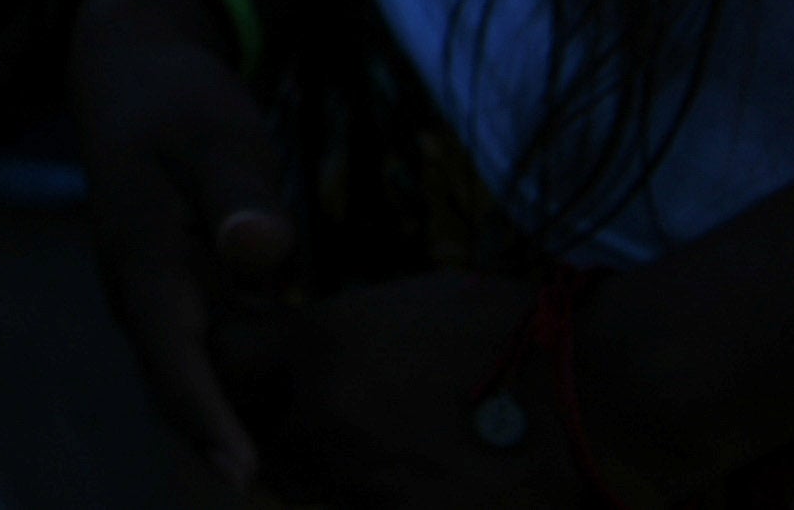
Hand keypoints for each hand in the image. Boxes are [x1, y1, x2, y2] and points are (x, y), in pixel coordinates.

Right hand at [73, 0, 300, 485]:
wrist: (132, 77)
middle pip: (180, 386)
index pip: (171, 355)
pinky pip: (213, 355)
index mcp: (142, 260)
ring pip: (197, 376)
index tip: (243, 472)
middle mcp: (142, 294)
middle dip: (226, 439)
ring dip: (240, 419)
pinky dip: (249, 387)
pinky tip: (303, 408)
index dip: (206, 417)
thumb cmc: (176, 102)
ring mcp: (160, 297)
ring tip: (308, 465)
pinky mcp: (184, 294)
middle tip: (292, 483)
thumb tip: (262, 252)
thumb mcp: (216, 135)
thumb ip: (241, 195)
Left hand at [242, 273, 581, 508]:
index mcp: (314, 341)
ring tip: (345, 440)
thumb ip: (328, 330)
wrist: (571, 384)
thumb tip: (294, 350)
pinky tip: (387, 468)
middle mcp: (320, 409)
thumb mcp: (388, 303)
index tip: (248, 362)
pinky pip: (347, 506)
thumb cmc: (487, 324)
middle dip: (261, 418)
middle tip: (286, 409)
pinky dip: (353, 491)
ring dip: (304, 461)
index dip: (231, 361)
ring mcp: (358, 470)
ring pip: (293, 477)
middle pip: (248, 427)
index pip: (222, 357)